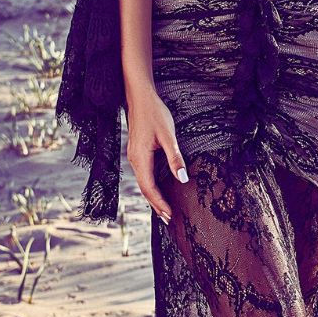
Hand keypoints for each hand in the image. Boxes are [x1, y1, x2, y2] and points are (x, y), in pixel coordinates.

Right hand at [126, 88, 188, 224]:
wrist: (140, 97)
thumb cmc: (155, 113)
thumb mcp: (168, 135)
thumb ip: (175, 157)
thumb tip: (183, 179)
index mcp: (140, 158)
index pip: (149, 188)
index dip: (159, 203)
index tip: (170, 215)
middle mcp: (134, 160)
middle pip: (144, 188)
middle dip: (156, 205)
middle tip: (168, 219)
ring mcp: (134, 156)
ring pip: (143, 182)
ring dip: (153, 196)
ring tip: (164, 209)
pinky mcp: (137, 152)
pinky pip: (143, 174)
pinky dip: (150, 186)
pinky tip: (158, 189)